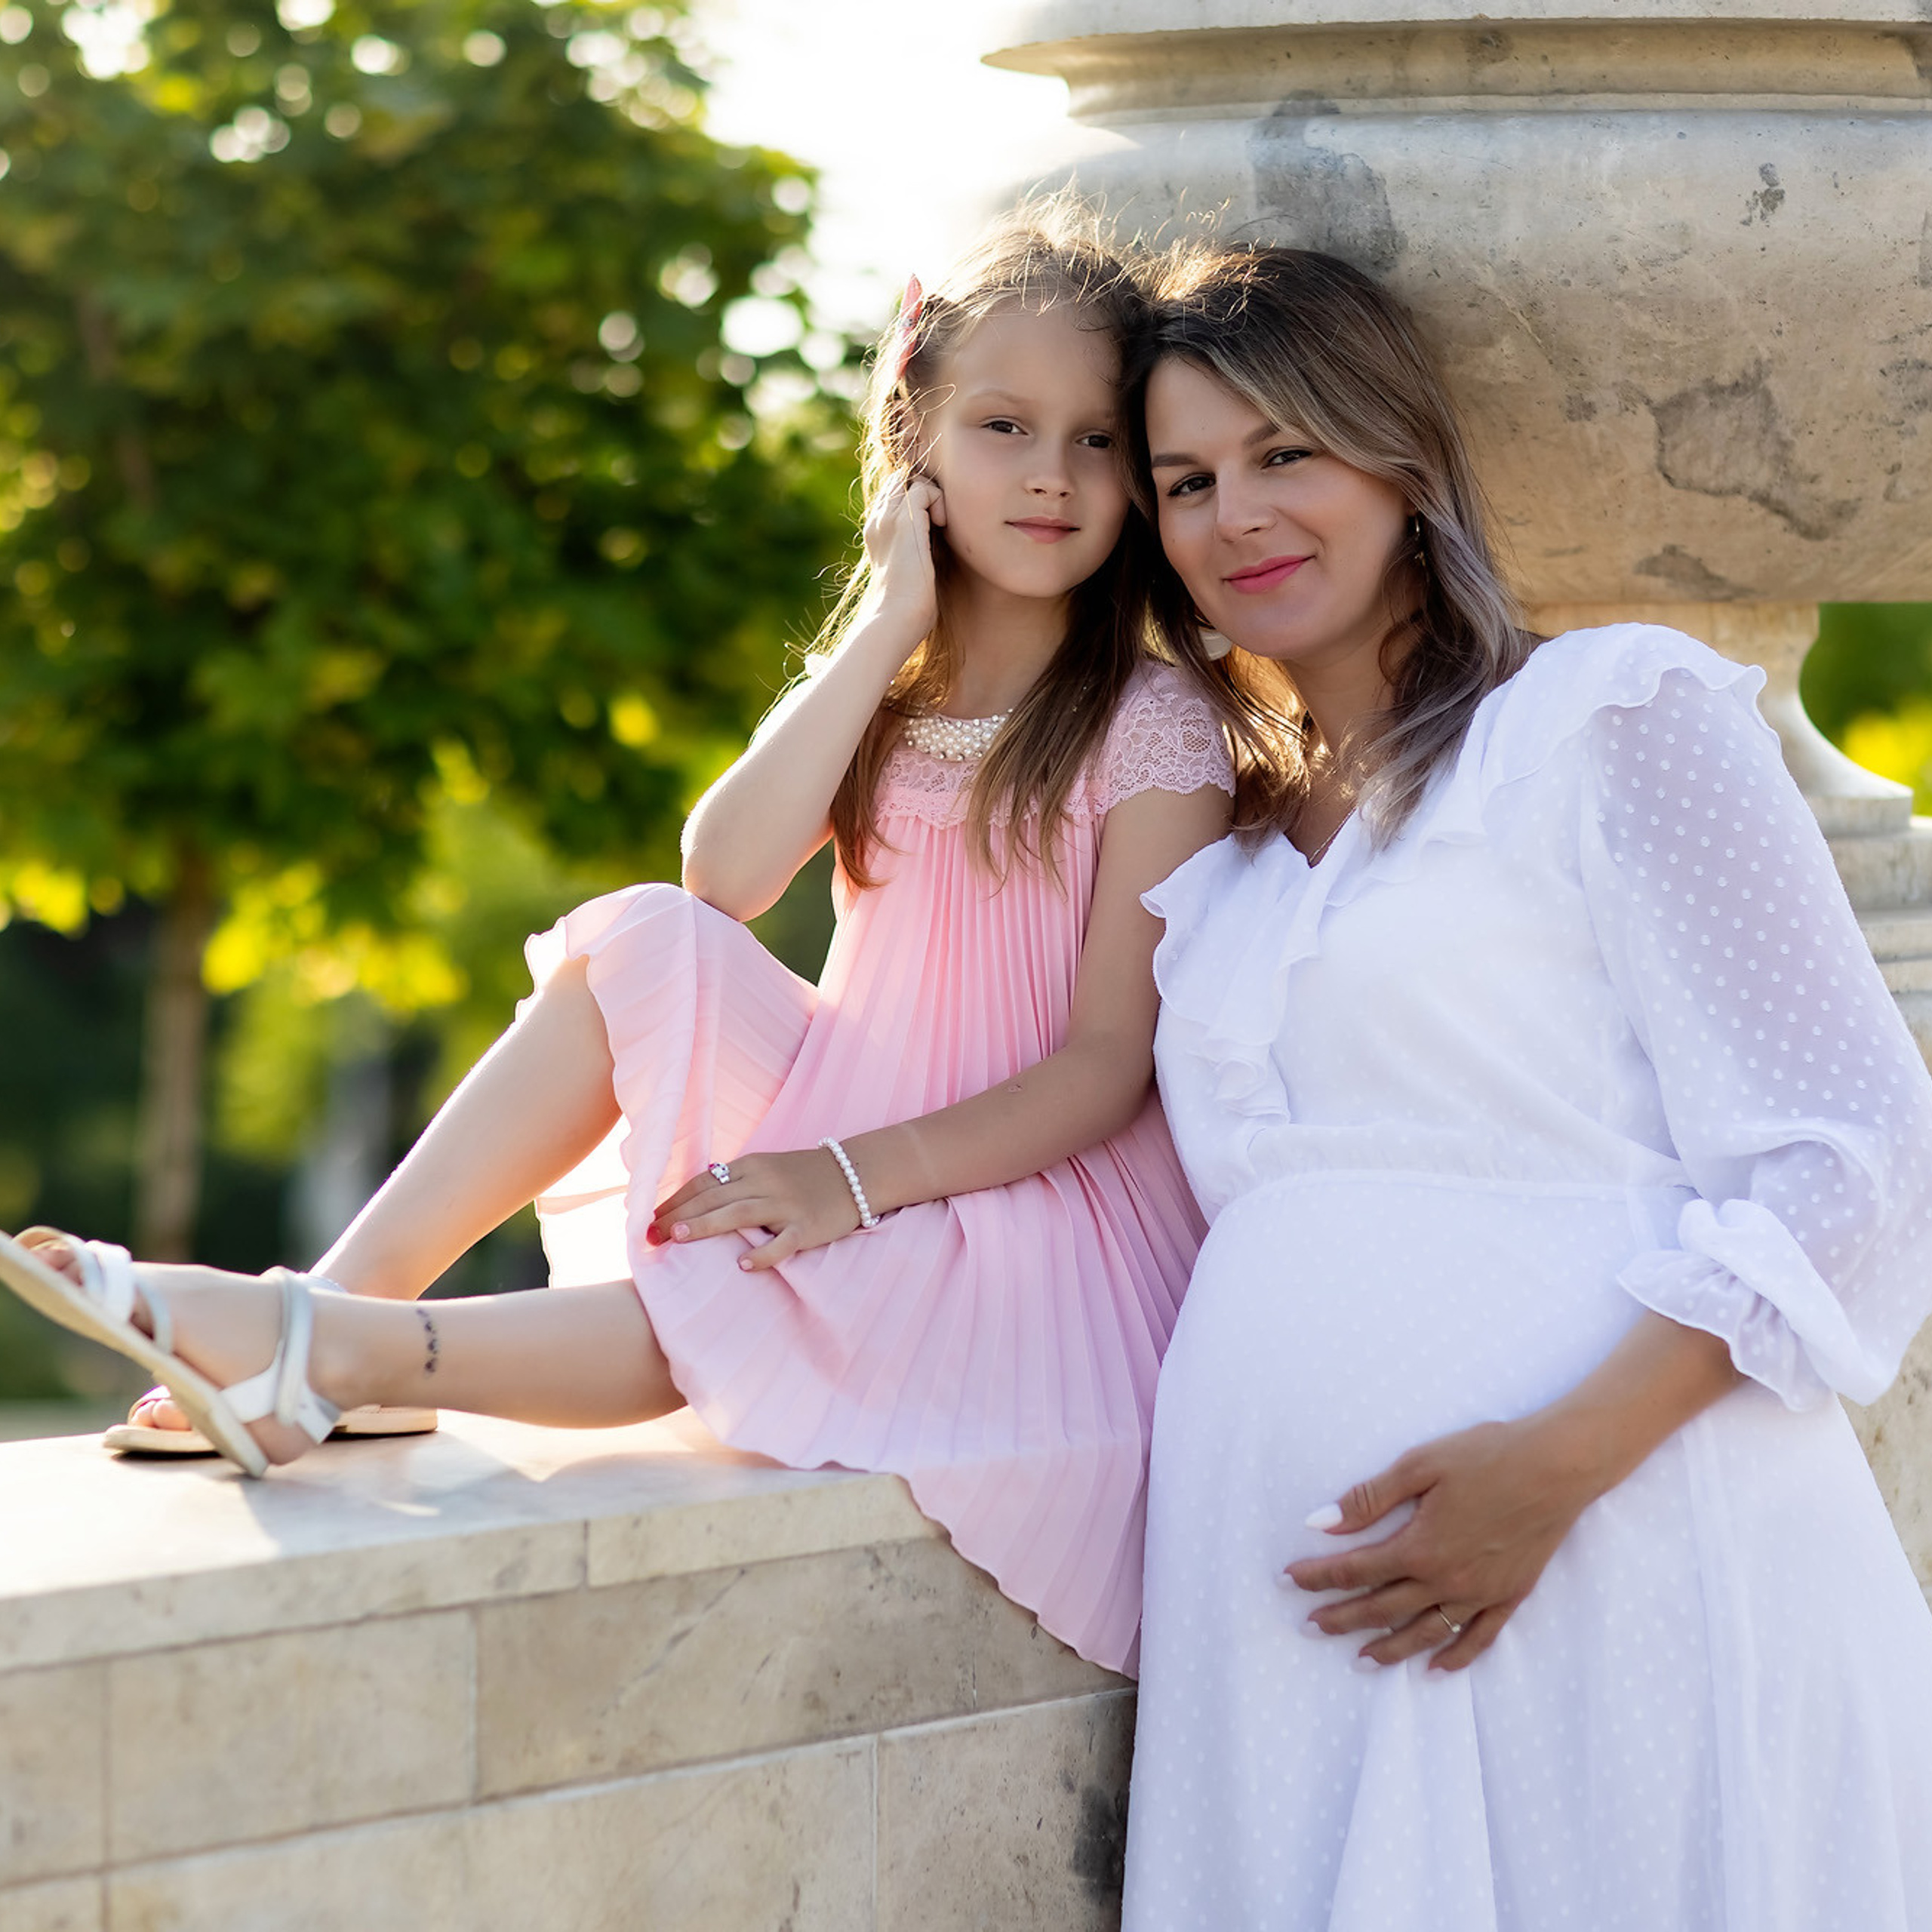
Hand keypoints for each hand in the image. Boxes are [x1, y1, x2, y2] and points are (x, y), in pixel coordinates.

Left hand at [648, 1149, 860, 1269]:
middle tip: (650, 1236)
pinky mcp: (807, 1226)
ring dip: (706, 1225)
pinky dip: (762, 1252)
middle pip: (713, 1197)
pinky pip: (782, 1241)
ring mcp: (786, 1204)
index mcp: (751, 1166)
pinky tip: (743, 1264)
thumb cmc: (805, 1176)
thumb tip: (693, 1202)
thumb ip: (735, 1182)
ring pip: (739, 1213)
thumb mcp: (768, 1169)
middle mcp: (764, 1181)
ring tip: (679, 1238)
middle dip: (678, 1215)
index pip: (703, 1182)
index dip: (673, 1200)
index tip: (647, 1219)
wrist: (856, 1174)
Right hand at [858, 467, 942, 640]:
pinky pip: (923, 488)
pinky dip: (939, 501)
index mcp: (876, 532)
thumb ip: (918, 550)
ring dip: (933, 495)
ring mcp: (888, 518)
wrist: (893, 620)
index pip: (894, 494)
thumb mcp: (911, 572)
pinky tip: (943, 527)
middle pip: (900, 480)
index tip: (935, 525)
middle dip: (925, 492)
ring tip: (941, 525)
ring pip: (911, 479)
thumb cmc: (906, 609)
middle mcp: (877, 520)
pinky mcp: (903, 521)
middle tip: (940, 522)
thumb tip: (940, 544)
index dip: (918, 500)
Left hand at [1284, 1416, 1598, 1671]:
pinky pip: (1478, 1637)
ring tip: (1360, 1659)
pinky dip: (1455, 1656)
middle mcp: (1447, 1580)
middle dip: (1340, 1618)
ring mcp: (1481, 1593)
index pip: (1355, 1570)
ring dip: (1389, 1648)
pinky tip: (1435, 1668)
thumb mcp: (1420, 1465)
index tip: (1288, 1581)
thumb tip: (1320, 1523)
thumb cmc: (1487, 1455)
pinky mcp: (1510, 1595)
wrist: (1558, 1466)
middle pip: (1382, 1608)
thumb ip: (1369, 1498)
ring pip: (1425, 1632)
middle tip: (1308, 1627)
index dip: (1318, 1576)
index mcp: (1420, 1547)